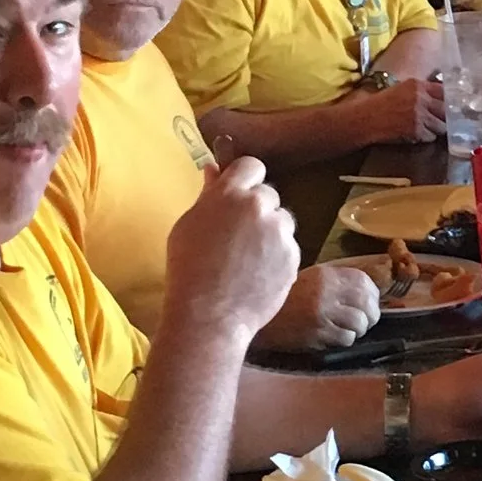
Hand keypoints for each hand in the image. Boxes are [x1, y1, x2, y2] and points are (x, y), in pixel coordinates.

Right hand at [158, 154, 297, 341]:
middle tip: (239, 234)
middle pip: (268, 194)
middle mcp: (259, 206)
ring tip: (249, 257)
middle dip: (257, 209)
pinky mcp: (293, 256)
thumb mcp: (188, 226)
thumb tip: (214, 169)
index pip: (251, 166)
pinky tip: (258, 272)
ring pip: (282, 220)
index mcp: (230, 194)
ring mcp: (279, 232)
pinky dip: (278, 256)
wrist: (210, 314)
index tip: (239, 194)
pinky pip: (288, 247)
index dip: (246, 179)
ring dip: (271, 231)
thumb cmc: (188, 269)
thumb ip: (208, 195)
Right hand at [253, 261, 380, 353]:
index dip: (373, 295)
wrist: (256, 315)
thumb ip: (335, 282)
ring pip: (359, 324)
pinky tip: (333, 337)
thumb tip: (366, 293)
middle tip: (365, 321)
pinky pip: (345, 338)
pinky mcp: (318, 333)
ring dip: (357, 330)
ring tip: (346, 330)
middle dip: (371, 315)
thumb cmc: (284, 298)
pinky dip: (344, 340)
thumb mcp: (309, 279)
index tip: (371, 303)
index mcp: (326, 274)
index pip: (364, 282)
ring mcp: (323, 313)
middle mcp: (327, 292)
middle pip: (367, 303)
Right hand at [361, 72, 445, 145]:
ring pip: (442, 125)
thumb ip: (421, 90)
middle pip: (446, 109)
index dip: (450, 99)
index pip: (444, 90)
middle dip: (446, 116)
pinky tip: (417, 134)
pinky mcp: (416, 131)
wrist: (366, 118)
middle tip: (443, 120)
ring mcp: (420, 115)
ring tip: (428, 128)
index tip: (452, 105)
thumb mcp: (402, 88)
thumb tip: (440, 96)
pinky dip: (427, 137)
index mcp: (418, 85)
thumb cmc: (381, 103)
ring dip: (437, 128)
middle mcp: (421, 98)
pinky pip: (431, 136)